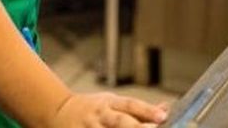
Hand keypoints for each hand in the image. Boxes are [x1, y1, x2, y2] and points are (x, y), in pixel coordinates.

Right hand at [50, 93, 168, 126]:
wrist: (60, 112)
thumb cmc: (95, 110)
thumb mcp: (113, 103)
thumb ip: (139, 109)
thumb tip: (167, 108)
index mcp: (110, 103)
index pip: (131, 105)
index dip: (147, 110)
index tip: (163, 116)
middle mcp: (100, 114)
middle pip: (120, 121)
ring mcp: (89, 127)